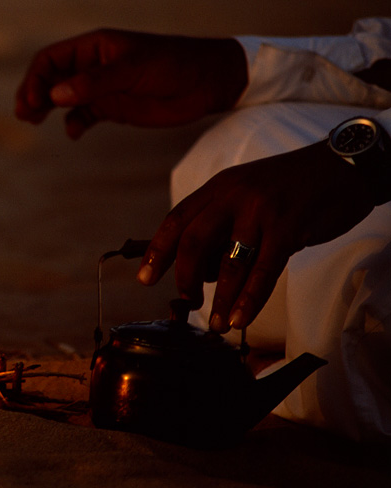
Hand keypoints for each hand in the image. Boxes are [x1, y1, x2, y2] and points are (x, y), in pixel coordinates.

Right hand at [15, 29, 247, 137]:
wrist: (208, 82)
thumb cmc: (173, 65)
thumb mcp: (132, 69)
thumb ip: (94, 83)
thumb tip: (55, 96)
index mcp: (95, 46)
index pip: (51, 59)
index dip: (36, 78)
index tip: (35, 101)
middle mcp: (93, 65)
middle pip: (50, 78)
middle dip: (33, 93)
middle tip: (24, 114)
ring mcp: (102, 87)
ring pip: (62, 97)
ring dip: (46, 109)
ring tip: (34, 122)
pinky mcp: (113, 107)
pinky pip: (83, 115)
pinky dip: (73, 124)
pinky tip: (74, 133)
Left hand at [137, 142, 375, 331]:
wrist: (342, 165)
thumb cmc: (290, 187)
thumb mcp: (246, 192)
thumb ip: (222, 224)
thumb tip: (202, 271)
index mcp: (219, 187)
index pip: (177, 219)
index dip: (158, 251)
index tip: (145, 278)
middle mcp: (234, 196)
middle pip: (194, 240)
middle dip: (185, 277)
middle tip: (187, 301)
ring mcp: (261, 211)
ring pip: (230, 262)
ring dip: (221, 299)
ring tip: (218, 323)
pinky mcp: (289, 228)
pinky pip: (263, 271)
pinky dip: (249, 299)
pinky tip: (241, 318)